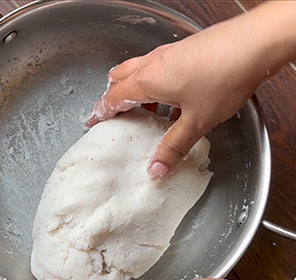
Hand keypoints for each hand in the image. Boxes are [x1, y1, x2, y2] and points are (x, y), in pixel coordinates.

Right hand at [86, 2, 295, 179]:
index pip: (113, 97)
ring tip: (147, 112)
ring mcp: (168, 54)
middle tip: (115, 115)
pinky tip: (174, 99)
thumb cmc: (224, 76)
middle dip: (113, 97)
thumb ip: (173, 147)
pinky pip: (158, 68)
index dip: (100, 111)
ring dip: (136, 90)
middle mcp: (152, 64)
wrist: (253, 44)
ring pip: (139, 71)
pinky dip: (155, 83)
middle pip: (119, 78)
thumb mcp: (196, 121)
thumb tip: (156, 169)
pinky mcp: (183, 50)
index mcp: (147, 80)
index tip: (91, 120)